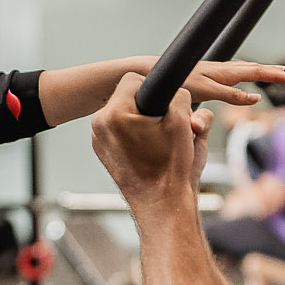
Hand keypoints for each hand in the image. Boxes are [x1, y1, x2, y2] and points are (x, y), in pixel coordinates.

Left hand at [93, 73, 212, 205]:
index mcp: (114, 114)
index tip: (167, 107)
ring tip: (161, 141)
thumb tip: (177, 92)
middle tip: (166, 126)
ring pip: (125, 114)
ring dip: (145, 121)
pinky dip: (137, 136)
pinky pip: (121, 131)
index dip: (156, 89)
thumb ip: (181, 96)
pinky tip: (152, 150)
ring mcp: (99, 140)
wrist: (162, 205)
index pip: (133, 79)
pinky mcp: (104, 152)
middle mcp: (100, 125)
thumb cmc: (171, 170)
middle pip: (128, 95)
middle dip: (151, 106)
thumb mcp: (184, 123)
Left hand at [179, 61, 284, 107]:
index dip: (275, 76)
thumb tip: (256, 98)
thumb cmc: (177, 82)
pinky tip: (244, 75)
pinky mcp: (207, 74)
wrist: (155, 72)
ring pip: (244, 69)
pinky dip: (246, 72)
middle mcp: (222, 69)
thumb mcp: (207, 92)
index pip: (256, 72)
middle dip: (273, 72)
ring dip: (261, 70)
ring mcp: (214, 71)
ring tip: (274, 71)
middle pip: (254, 68)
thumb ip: (231, 95)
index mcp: (225, 73)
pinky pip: (234, 72)